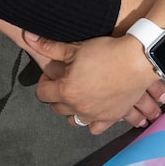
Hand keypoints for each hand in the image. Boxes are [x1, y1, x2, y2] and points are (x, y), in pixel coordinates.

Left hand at [23, 32, 164, 134]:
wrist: (137, 62)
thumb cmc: (105, 52)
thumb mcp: (75, 47)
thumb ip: (49, 46)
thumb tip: (27, 37)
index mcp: (66, 91)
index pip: (43, 93)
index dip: (44, 81)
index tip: (52, 73)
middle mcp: (78, 108)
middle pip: (56, 108)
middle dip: (56, 95)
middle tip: (65, 81)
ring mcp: (95, 116)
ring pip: (74, 120)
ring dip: (72, 110)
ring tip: (79, 96)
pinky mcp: (111, 118)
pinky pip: (95, 129)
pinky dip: (92, 122)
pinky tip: (94, 110)